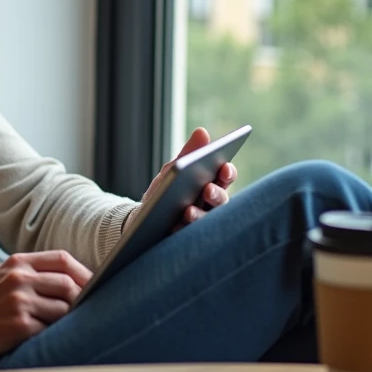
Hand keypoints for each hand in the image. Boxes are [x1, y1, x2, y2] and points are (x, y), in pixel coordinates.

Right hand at [0, 250, 91, 363]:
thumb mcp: (6, 275)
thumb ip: (35, 272)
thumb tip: (75, 280)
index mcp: (19, 262)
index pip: (63, 260)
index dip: (83, 272)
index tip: (93, 284)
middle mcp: (20, 278)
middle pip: (68, 284)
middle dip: (80, 298)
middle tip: (83, 309)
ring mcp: (20, 301)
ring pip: (63, 308)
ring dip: (66, 319)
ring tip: (60, 324)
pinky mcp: (19, 325)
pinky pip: (50, 328)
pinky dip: (52, 333)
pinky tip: (44, 335)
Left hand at [122, 127, 237, 235]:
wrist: (144, 218)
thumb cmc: (166, 191)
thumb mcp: (174, 170)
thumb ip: (190, 153)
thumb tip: (202, 131)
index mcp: (211, 184)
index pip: (226, 177)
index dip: (228, 173)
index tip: (224, 167)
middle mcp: (211, 206)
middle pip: (221, 200)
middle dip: (216, 194)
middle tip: (206, 189)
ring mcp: (201, 224)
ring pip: (207, 221)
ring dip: (199, 215)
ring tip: (187, 211)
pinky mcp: (186, 240)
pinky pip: (189, 238)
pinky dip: (181, 232)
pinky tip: (174, 227)